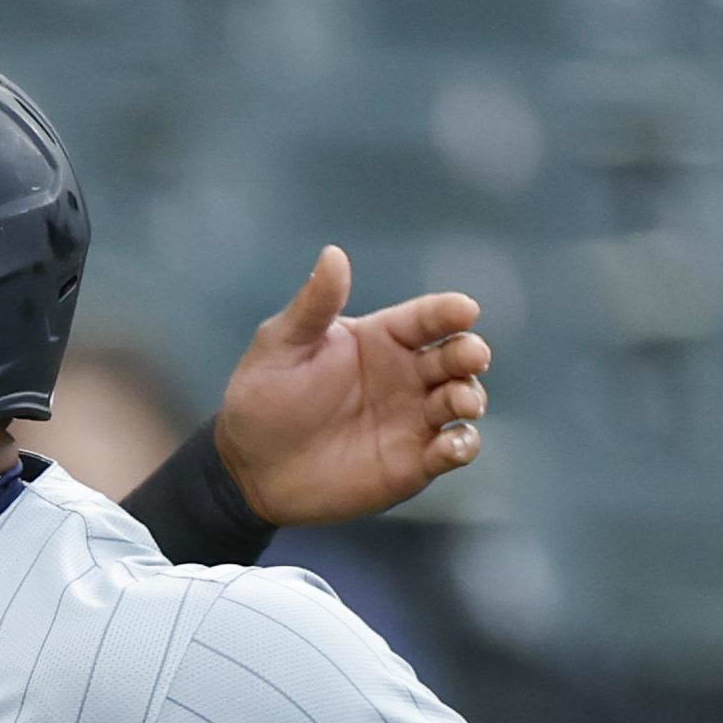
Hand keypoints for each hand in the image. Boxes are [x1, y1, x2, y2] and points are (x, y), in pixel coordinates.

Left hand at [211, 247, 490, 525]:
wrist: (251, 468)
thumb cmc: (264, 399)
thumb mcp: (281, 346)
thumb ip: (314, 305)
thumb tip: (333, 253)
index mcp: (381, 338)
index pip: (427, 318)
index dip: (449, 311)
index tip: (465, 310)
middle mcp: (406, 374)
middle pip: (456, 355)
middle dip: (470, 353)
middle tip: (471, 356)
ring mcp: (414, 417)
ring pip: (461, 398)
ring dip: (469, 397)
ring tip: (461, 401)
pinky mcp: (414, 461)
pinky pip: (453, 449)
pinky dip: (463, 445)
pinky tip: (452, 445)